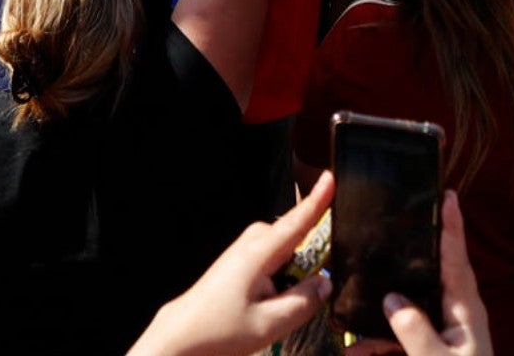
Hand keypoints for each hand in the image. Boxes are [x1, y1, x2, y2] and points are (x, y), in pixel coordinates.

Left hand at [131, 173, 334, 355]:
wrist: (183, 335)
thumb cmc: (218, 330)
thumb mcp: (271, 324)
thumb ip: (304, 301)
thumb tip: (325, 283)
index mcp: (259, 254)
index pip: (297, 221)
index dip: (317, 200)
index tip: (330, 178)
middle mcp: (250, 246)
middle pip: (294, 241)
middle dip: (306, 264)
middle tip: (293, 301)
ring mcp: (243, 252)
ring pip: (285, 255)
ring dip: (289, 278)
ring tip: (269, 310)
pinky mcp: (240, 262)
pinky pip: (273, 263)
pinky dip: (278, 282)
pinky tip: (263, 306)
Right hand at [364, 190, 492, 355]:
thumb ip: (415, 331)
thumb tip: (392, 300)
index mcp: (465, 311)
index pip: (457, 259)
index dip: (452, 226)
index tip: (448, 194)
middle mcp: (456, 317)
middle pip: (427, 278)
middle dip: (402, 266)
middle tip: (385, 238)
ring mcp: (443, 335)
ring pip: (406, 316)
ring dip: (378, 325)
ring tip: (350, 339)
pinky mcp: (431, 353)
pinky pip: (401, 341)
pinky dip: (379, 346)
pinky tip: (356, 353)